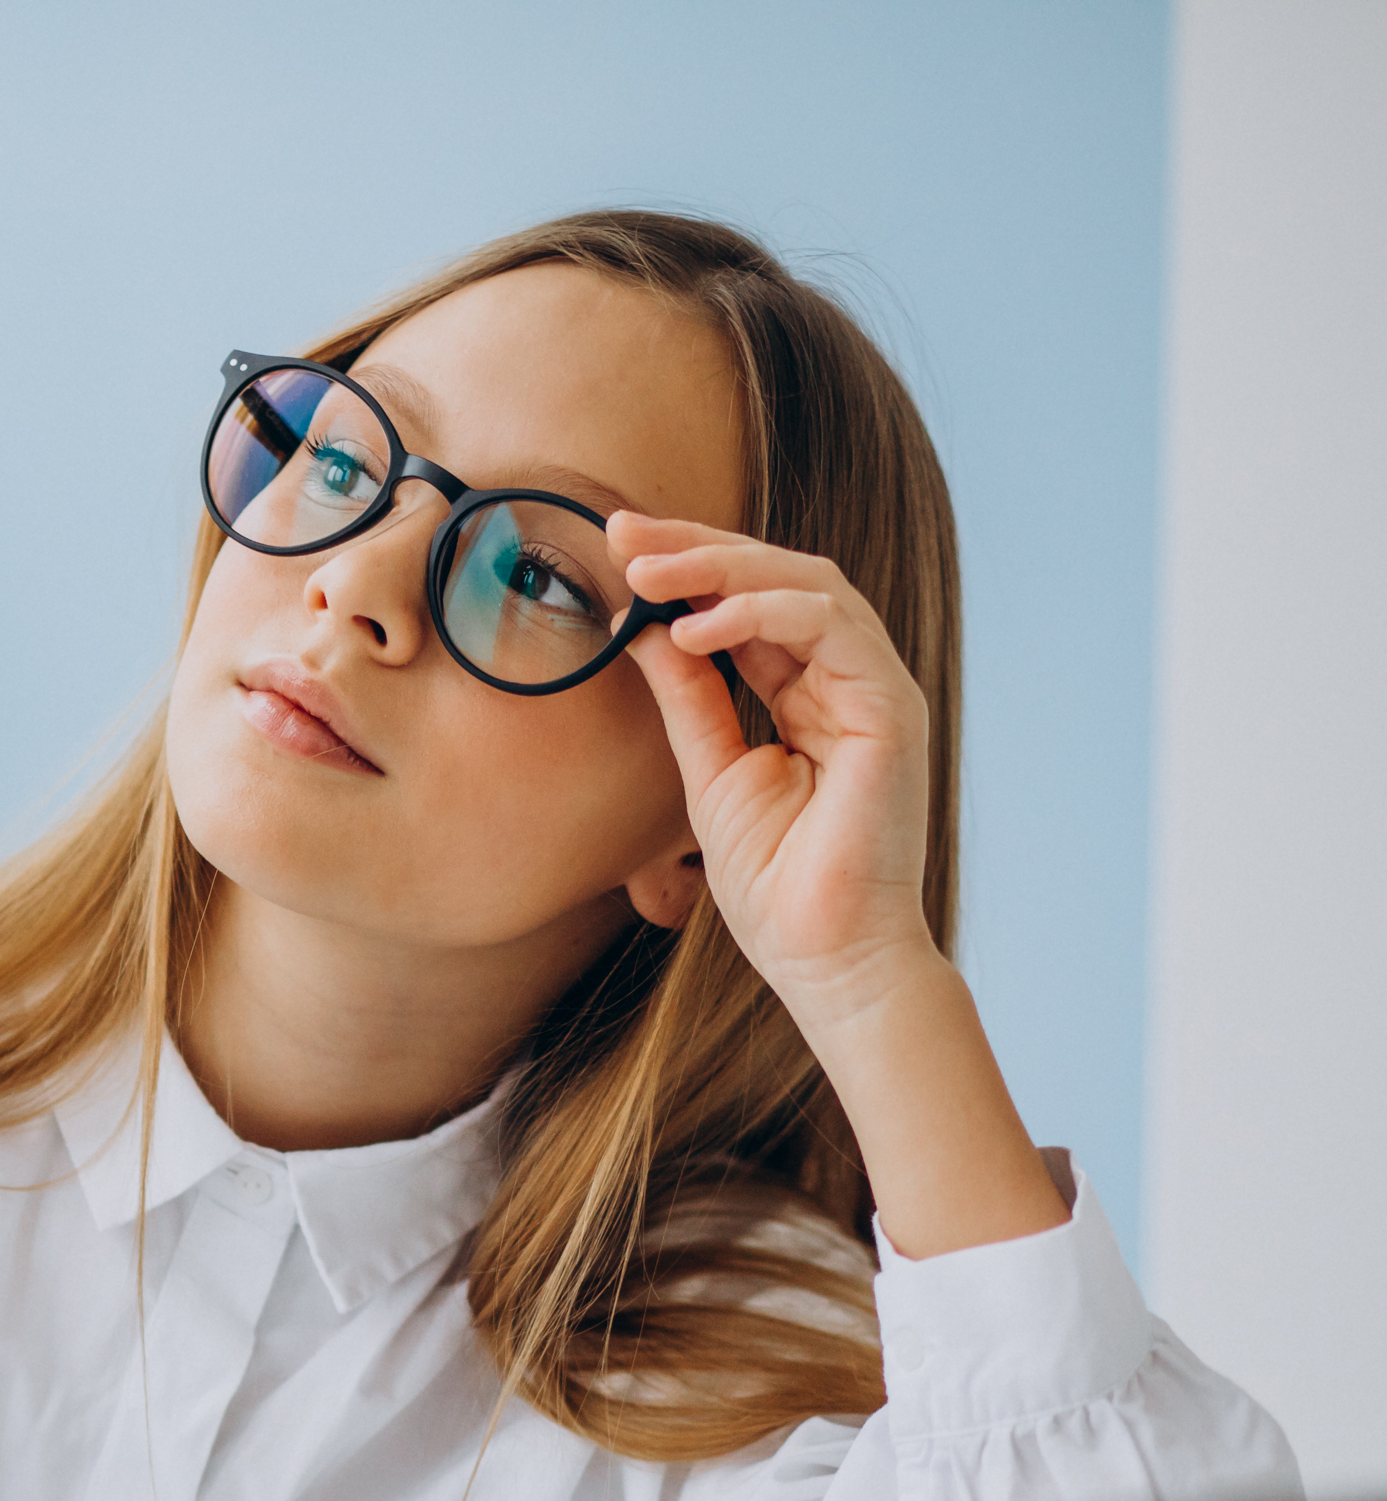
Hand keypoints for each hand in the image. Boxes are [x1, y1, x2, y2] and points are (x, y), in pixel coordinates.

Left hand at [611, 510, 941, 1031]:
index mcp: (809, 692)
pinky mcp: (892, 708)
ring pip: (808, 584)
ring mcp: (875, 690)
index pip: (749, 603)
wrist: (824, 956)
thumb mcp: (708, 769)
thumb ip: (687, 696)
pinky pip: (833, 626)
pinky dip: (762, 613)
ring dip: (721, 568)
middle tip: (623, 533)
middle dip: (696, 547)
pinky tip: (695, 628)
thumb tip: (642, 628)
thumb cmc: (776, 882)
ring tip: (648, 575)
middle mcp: (848, 680)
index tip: (618, 548)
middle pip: (779, 577)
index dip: (688, 568)